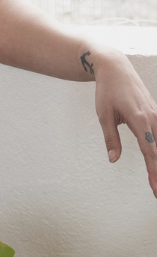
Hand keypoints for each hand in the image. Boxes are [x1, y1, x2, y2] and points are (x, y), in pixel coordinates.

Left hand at [93, 48, 156, 197]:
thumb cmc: (107, 91)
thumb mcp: (103, 114)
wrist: (115, 68)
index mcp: (139, 119)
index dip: (154, 172)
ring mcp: (156, 115)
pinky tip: (156, 160)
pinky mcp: (156, 114)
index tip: (155, 188)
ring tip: (156, 181)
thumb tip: (113, 159)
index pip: (149, 152)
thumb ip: (110, 138)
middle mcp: (153, 118)